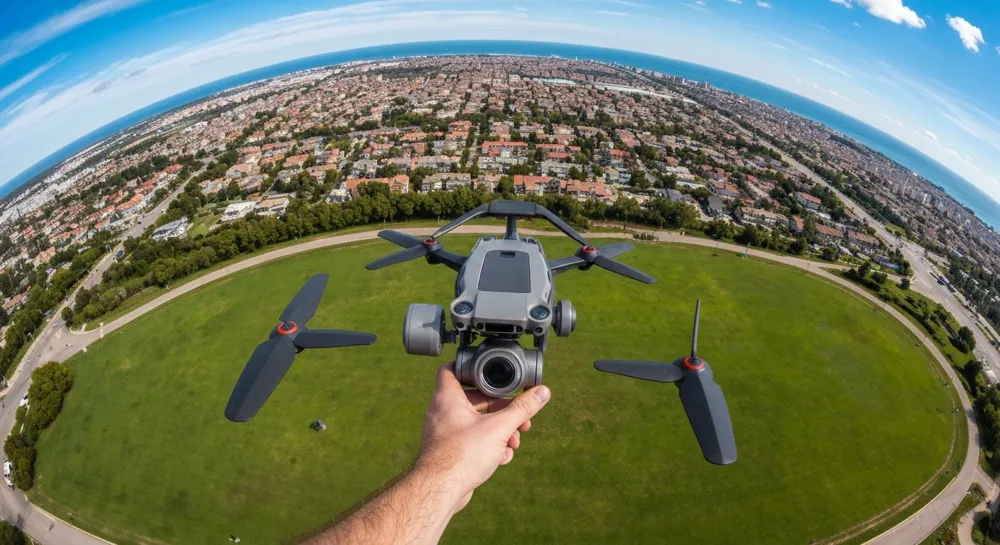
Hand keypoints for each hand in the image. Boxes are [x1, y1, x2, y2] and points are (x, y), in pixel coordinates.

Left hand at [416, 362, 550, 512]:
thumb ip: (522, 409)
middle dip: (502, 410)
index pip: (453, 368)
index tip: (492, 372)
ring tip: (514, 442)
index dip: (472, 367)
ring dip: (500, 431)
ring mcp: (445, 432)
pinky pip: (472, 441)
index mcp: (448, 397)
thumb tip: (542, 392)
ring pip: (477, 422)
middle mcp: (442, 412)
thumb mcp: (500, 427)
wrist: (440, 490)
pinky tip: (502, 457)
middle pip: (476, 399)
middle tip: (520, 417)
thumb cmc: (461, 455)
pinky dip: (489, 446)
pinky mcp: (450, 451)